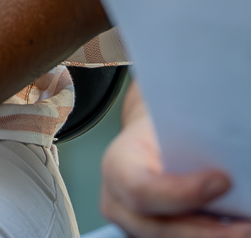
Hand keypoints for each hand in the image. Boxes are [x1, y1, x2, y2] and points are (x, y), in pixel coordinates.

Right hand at [100, 98, 250, 236]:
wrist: (147, 145)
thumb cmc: (158, 132)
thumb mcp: (168, 127)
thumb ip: (191, 146)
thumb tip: (226, 165)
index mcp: (117, 167)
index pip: (142, 190)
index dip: (183, 192)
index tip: (223, 181)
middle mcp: (118, 204)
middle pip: (163, 230)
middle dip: (210, 231)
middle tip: (248, 224)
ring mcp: (133, 228)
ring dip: (213, 236)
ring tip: (245, 227)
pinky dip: (209, 236)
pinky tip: (232, 229)